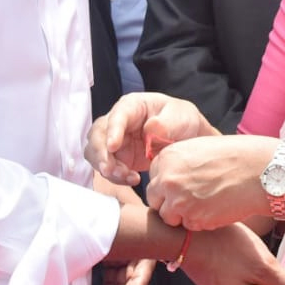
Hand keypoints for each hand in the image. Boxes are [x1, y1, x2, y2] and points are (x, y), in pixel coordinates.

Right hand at [87, 92, 211, 185]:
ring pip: (97, 153)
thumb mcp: (182, 117)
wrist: (187, 139)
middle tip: (110, 170)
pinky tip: (132, 179)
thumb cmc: (183, 121)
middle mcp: (118, 121)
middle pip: (98, 134)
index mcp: (132, 106)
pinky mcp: (119, 158)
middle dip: (101, 153)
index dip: (112, 131)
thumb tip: (149, 129)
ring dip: (107, 167)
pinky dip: (116, 176)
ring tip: (127, 177)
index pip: (117, 116)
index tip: (113, 146)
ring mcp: (116, 140)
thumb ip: (166, 123)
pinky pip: (108, 167)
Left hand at [148, 135, 274, 229]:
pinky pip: (189, 227)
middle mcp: (167, 178)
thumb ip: (177, 163)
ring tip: (206, 203)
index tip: (184, 186)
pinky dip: (200, 223)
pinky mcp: (194, 219)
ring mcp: (179, 200)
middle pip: (155, 200)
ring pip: (169, 218)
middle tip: (193, 200)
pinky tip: (216, 208)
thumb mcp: (198, 149)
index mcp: (166, 157)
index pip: (153, 179)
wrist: (260, 171)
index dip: (168, 186)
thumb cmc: (233, 157)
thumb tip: (163, 180)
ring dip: (183, 216)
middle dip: (170, 203)